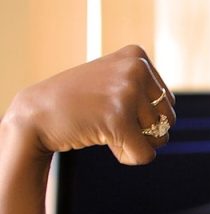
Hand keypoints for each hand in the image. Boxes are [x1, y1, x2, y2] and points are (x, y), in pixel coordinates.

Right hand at [7, 45, 175, 164]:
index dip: (142, 115)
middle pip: (168, 120)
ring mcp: (126, 92)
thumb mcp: (113, 79)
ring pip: (160, 138)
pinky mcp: (118, 119)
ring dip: (133, 142)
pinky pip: (144, 154)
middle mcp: (135, 69)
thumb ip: (145, 87)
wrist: (34, 115)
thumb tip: (171, 118)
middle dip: (143, 131)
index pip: (168, 102)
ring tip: (102, 126)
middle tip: (107, 120)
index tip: (110, 105)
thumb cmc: (78, 102)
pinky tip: (103, 141)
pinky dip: (127, 156)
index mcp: (137, 56)